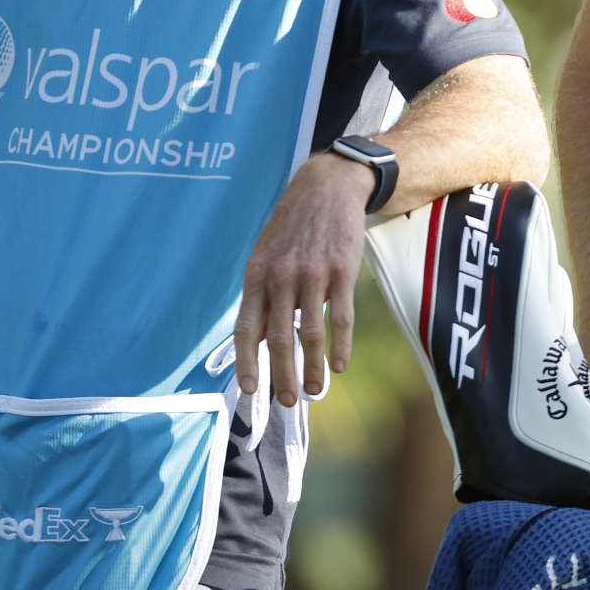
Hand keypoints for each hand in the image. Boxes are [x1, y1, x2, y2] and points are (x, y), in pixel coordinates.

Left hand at [234, 152, 375, 405]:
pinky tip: (341, 365)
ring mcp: (313, 274)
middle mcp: (282, 276)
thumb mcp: (267, 255)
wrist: (327, 186)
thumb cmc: (293, 227)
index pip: (246, 328)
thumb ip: (263, 296)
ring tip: (314, 391)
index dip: (246, 362)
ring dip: (312, 369)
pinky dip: (340, 347)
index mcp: (257, 275)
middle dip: (282, 376)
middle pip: (280, 339)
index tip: (250, 390)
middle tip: (287, 402)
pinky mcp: (343, 271)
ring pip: (311, 334)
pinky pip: (341, 317)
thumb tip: (259, 340)